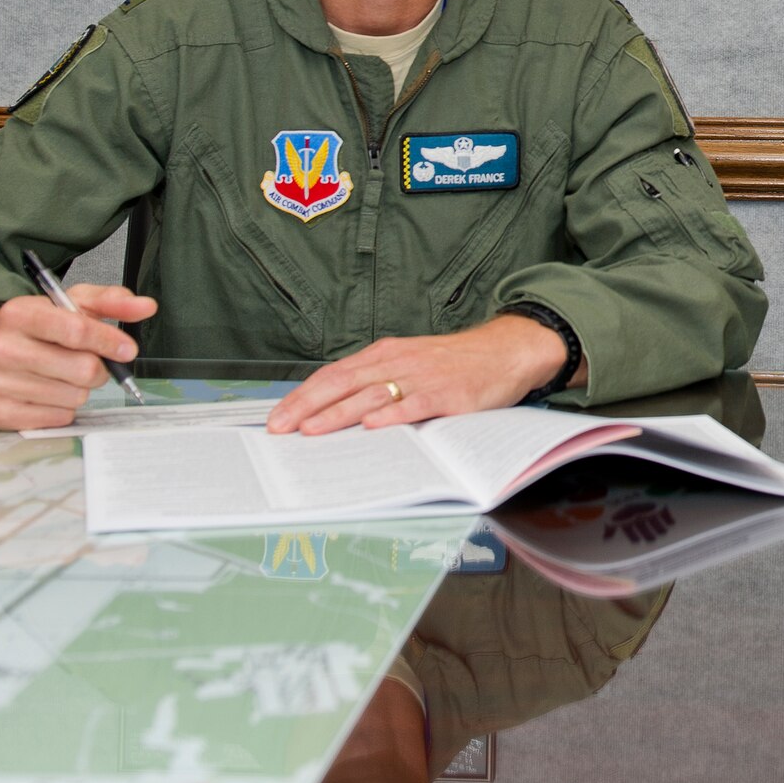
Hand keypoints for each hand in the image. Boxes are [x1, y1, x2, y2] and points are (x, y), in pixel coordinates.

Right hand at [0, 285, 155, 431]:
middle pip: (82, 369)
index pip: (76, 330)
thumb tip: (146, 306)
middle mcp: (1, 348)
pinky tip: (47, 392)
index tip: (127, 349)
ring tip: (62, 375)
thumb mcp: (70, 304)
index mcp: (19, 313)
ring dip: (80, 388)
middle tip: (88, 362)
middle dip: (97, 368)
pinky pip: (59, 418)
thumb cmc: (36, 329)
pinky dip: (64, 408)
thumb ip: (110, 301)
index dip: (109, 341)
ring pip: (74, 396)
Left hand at [266, 314, 572, 434]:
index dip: (302, 395)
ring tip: (311, 431)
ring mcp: (424, 377)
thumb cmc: (454, 363)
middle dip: (307, 407)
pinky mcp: (450, 394)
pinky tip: (372, 426)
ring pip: (373, 394)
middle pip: (344, 383)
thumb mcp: (410, 362)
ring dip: (338, 413)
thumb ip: (377, 381)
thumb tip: (334, 409)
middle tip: (280, 429)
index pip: (334, 374)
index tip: (277, 417)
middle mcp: (399, 362)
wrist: (506, 351)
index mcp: (385, 354)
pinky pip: (416, 404)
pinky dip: (392, 415)